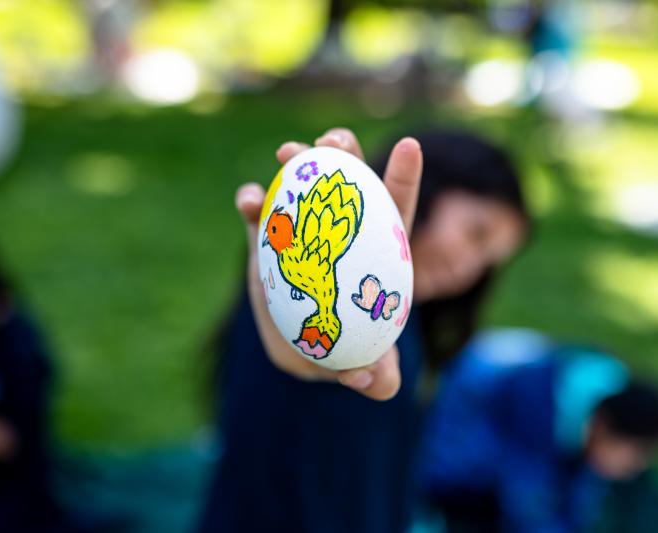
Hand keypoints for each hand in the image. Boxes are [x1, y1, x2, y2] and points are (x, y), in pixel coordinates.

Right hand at [235, 128, 421, 399]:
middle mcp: (337, 233)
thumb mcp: (365, 369)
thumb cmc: (344, 352)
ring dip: (295, 162)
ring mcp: (300, 231)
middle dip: (345, 152)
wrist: (298, 349)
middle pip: (347, 182)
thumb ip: (379, 376)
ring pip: (299, 185)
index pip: (393, 211)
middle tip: (333, 141)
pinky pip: (257, 214)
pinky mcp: (265, 239)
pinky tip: (248, 201)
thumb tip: (371, 379)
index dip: (402, 178)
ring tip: (288, 153)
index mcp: (374, 251)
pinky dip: (252, 202)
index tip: (410, 145)